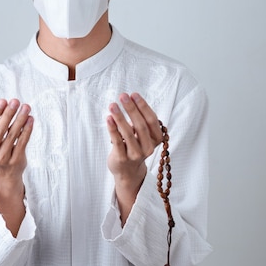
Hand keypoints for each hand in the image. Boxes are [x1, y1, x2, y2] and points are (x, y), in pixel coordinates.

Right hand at [0, 99, 33, 234]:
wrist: (3, 172)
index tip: (3, 101)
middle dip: (8, 114)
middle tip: (15, 101)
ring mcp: (2, 159)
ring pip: (12, 135)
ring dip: (20, 119)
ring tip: (26, 107)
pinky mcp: (15, 161)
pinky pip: (22, 142)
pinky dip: (27, 129)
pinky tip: (30, 119)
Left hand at [106, 92, 162, 222]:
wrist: (127, 171)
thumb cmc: (134, 146)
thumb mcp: (141, 134)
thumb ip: (139, 119)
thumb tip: (129, 100)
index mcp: (156, 139)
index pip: (151, 120)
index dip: (143, 106)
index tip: (133, 95)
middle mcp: (148, 148)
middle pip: (141, 125)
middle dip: (131, 109)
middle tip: (122, 96)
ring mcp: (135, 154)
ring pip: (128, 133)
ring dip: (120, 117)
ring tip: (113, 105)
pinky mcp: (122, 158)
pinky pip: (117, 141)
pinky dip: (113, 128)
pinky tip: (108, 118)